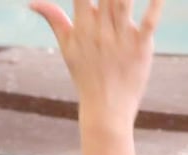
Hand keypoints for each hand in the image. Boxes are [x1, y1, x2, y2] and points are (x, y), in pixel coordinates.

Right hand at [29, 0, 163, 130]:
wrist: (105, 110)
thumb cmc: (86, 76)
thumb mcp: (67, 48)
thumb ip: (54, 19)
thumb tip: (32, 2)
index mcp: (82, 27)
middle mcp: (100, 29)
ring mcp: (121, 37)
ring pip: (124, 1)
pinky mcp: (141, 46)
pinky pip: (150, 20)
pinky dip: (155, 4)